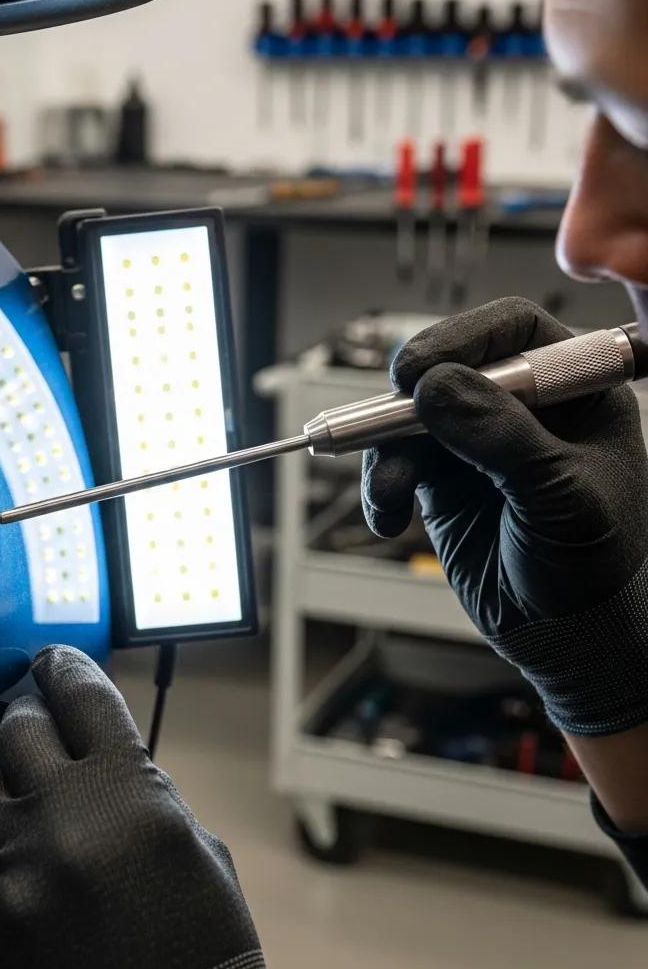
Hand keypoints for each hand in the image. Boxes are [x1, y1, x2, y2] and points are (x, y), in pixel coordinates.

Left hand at [0, 645, 273, 968]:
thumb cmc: (200, 956)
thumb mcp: (199, 853)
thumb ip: (145, 794)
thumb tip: (100, 760)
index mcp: (129, 792)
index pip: (82, 694)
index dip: (64, 666)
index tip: (52, 660)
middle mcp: (63, 817)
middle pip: (17, 728)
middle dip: (31, 725)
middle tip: (43, 738)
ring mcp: (15, 867)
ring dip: (10, 794)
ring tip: (39, 823)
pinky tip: (29, 880)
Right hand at [361, 298, 647, 735]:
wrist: (563, 636)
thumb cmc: (589, 567)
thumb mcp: (559, 498)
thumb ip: (502, 439)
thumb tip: (435, 389)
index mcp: (575, 392)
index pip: (515, 332)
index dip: (463, 338)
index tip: (419, 369)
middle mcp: (521, 408)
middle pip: (448, 366)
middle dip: (409, 397)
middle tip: (383, 419)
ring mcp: (476, 441)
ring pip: (409, 416)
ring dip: (384, 450)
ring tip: (389, 492)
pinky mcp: (440, 478)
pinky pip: (393, 460)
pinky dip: (378, 485)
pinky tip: (386, 517)